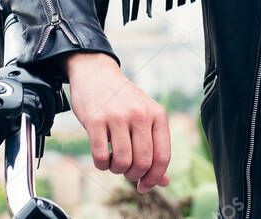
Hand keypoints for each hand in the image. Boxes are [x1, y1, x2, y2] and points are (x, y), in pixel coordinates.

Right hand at [62, 51, 170, 192]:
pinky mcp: (96, 120)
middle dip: (134, 175)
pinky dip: (101, 165)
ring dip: (117, 170)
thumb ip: (154, 147)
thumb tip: (165, 182)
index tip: (144, 186)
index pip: (162, 157)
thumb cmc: (122, 100)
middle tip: (126, 171)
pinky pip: (101, 157)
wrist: (96, 73)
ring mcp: (117, 116)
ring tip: (113, 161)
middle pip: (143, 162)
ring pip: (123, 162)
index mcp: (157, 114)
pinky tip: (101, 157)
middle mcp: (140, 114)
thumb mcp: (144, 117)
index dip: (155, 178)